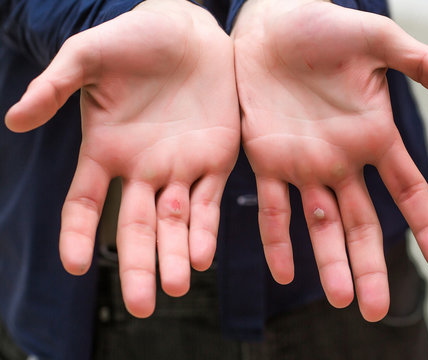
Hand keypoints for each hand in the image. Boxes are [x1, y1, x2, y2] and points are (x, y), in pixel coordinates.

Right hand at [6, 0, 239, 316]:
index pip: (85, 204)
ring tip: (176, 287)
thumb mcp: (88, 58)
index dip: (79, 235)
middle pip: (135, 228)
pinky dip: (205, 229)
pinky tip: (202, 255)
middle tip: (141, 305)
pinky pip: (208, 202)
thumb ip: (53, 87)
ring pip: (174, 223)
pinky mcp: (214, 160)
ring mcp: (180, 168)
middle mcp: (142, 170)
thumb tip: (13, 121)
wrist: (189, 31)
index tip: (76, 265)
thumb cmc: (135, 40)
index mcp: (107, 152)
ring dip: (175, 256)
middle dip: (138, 265)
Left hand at [233, 0, 427, 320]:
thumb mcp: (376, 43)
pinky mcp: (266, 159)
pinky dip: (278, 238)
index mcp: (372, 137)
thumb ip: (419, 64)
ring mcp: (303, 164)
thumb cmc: (323, 28)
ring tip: (341, 299)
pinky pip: (273, 206)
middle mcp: (340, 160)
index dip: (425, 224)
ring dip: (329, 261)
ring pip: (320, 223)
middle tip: (375, 308)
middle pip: (362, 222)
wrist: (270, 25)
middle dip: (370, 263)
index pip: (407, 190)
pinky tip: (286, 271)